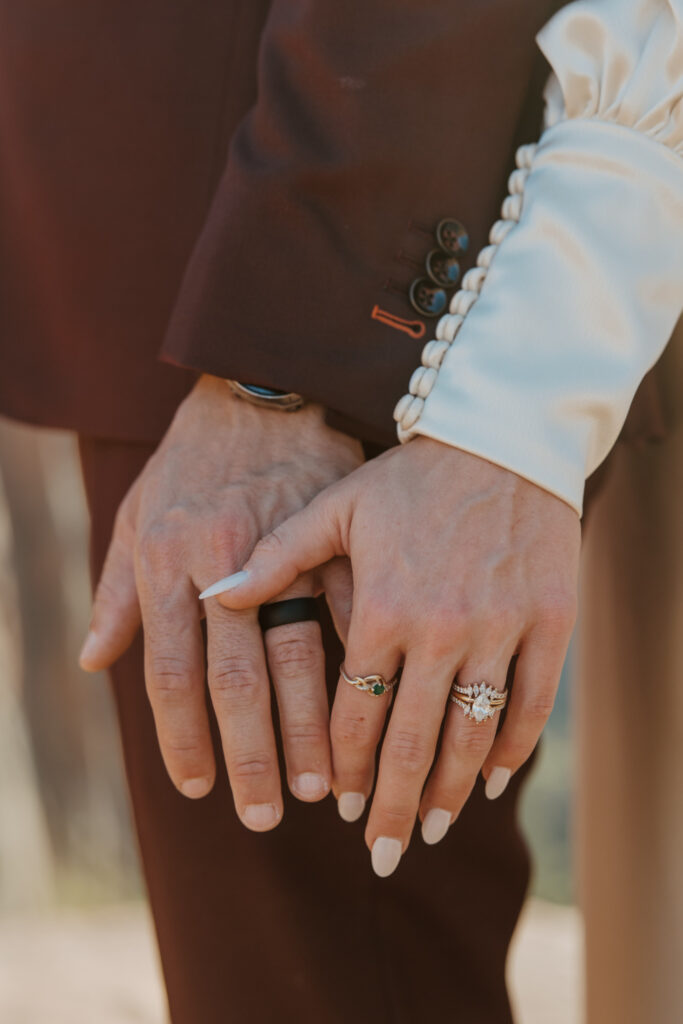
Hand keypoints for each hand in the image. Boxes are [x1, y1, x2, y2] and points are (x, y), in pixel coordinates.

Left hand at [79, 375, 362, 828]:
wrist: (279, 378)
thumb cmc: (205, 448)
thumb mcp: (145, 506)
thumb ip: (119, 586)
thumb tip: (95, 660)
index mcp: (183, 556)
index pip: (179, 672)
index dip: (185, 738)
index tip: (201, 790)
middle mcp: (250, 562)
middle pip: (252, 682)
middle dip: (261, 758)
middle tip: (272, 816)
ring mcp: (311, 554)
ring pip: (325, 667)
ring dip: (335, 740)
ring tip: (349, 798)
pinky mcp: (373, 546)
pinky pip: (384, 625)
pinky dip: (395, 675)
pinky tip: (414, 724)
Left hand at [211, 438, 580, 871]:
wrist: (498, 435)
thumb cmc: (410, 474)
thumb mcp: (335, 505)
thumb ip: (276, 558)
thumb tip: (213, 596)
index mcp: (383, 609)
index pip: (358, 714)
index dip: (348, 768)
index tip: (340, 806)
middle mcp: (441, 630)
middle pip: (413, 743)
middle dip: (394, 808)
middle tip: (383, 854)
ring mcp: (500, 629)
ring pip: (472, 735)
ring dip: (449, 791)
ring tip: (431, 829)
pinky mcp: (550, 622)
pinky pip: (531, 704)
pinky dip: (511, 750)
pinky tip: (490, 781)